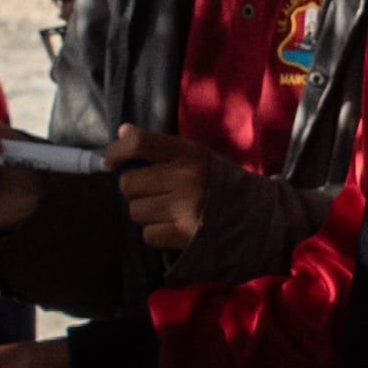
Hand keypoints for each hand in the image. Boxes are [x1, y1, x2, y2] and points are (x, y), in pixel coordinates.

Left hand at [108, 125, 239, 255]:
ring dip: (144, 211)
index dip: (116, 152)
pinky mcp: (184, 235)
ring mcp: (184, 208)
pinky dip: (154, 231)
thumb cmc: (219, 181)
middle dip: (133, 188)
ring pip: (136, 210)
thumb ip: (159, 146)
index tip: (111, 162)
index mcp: (189, 153)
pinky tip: (171, 225)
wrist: (257, 214)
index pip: (139, 144)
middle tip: (148, 190)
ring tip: (164, 209)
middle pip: (129, 183)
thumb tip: (122, 132)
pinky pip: (148, 234)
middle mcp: (185, 178)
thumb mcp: (195, 155)